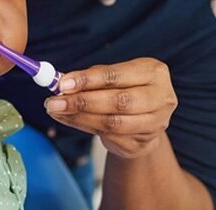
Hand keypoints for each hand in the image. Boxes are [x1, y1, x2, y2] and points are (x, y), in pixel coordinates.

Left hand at [44, 58, 177, 158]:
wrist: (144, 121)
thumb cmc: (126, 90)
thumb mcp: (115, 77)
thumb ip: (92, 78)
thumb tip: (62, 83)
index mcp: (154, 73)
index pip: (117, 76)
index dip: (88, 80)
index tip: (63, 83)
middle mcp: (161, 98)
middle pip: (118, 102)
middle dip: (82, 102)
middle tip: (54, 102)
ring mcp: (154, 124)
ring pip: (112, 123)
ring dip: (79, 117)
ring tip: (56, 111)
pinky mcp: (142, 143)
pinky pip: (107, 136)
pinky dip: (82, 126)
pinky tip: (67, 119)